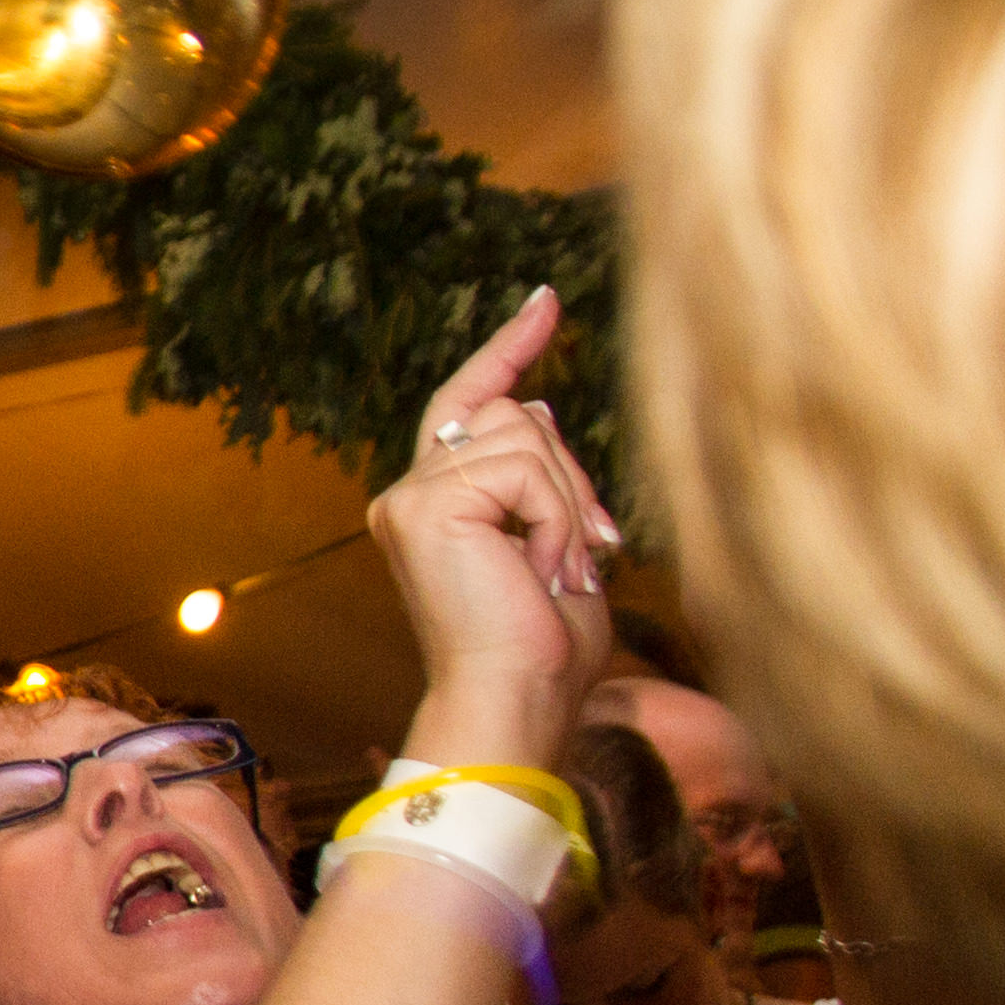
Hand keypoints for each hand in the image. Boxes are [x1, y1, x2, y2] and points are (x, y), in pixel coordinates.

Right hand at [368, 287, 617, 761]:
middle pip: (515, 415)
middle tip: (592, 552)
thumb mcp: (560, 546)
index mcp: (437, 504)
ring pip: (527, 434)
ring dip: (567, 503)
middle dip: (572, 476)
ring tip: (559, 570)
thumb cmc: (545, 650)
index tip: (546, 302)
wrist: (514, 702)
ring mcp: (412, 496)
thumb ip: (544, 480)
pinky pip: (524, 469)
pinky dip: (555, 517)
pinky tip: (544, 568)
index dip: (508, 349)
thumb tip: (537, 404)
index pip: (470, 402)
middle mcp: (411, 493)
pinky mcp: (425, 504)